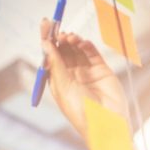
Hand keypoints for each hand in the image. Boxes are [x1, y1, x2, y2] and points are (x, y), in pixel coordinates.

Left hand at [40, 18, 128, 139]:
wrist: (105, 123)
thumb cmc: (79, 110)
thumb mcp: (63, 86)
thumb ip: (56, 64)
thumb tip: (45, 44)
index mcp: (57, 82)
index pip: (50, 57)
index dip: (46, 41)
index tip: (44, 26)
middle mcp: (71, 76)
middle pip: (63, 51)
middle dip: (59, 38)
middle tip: (57, 27)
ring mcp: (86, 73)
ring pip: (77, 51)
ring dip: (72, 41)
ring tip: (70, 37)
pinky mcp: (101, 71)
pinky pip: (92, 54)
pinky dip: (87, 46)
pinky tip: (82, 42)